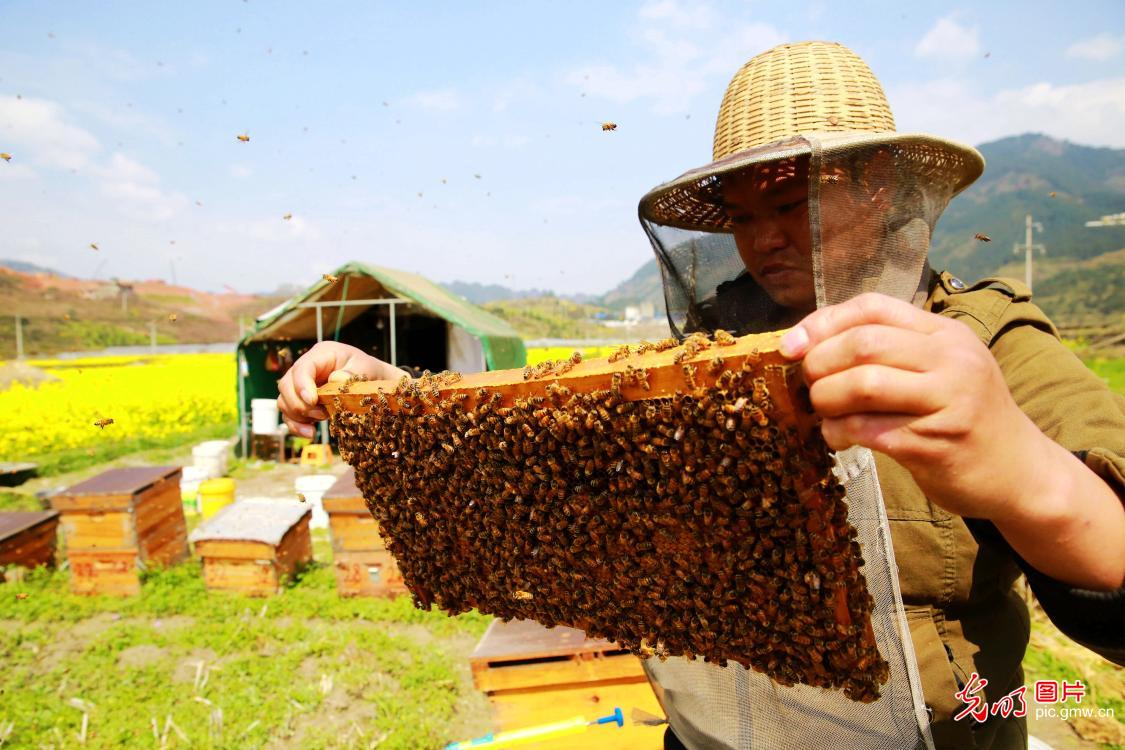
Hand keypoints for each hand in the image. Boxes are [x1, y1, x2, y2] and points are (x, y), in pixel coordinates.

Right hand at [277, 342, 407, 437]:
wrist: (370, 381)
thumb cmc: (368, 371)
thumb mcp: (366, 368)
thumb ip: (354, 373)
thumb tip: (337, 379)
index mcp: (321, 354)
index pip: (302, 368)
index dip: (302, 385)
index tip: (312, 401)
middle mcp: (306, 368)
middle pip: (286, 385)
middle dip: (299, 404)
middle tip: (321, 414)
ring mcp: (300, 385)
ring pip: (284, 401)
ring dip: (297, 417)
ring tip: (316, 425)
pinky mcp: (301, 401)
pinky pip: (289, 414)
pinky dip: (296, 426)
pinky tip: (310, 433)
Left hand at [777, 292, 1048, 522]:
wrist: (1021, 473)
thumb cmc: (962, 415)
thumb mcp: (939, 369)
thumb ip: (889, 352)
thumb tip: (807, 346)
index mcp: (945, 333)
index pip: (873, 307)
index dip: (822, 323)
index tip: (791, 346)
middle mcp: (951, 360)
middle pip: (863, 344)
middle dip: (819, 363)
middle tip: (809, 385)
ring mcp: (948, 401)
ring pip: (863, 385)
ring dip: (826, 400)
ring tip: (822, 412)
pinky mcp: (936, 443)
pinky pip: (869, 430)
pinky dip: (839, 432)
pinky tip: (837, 437)